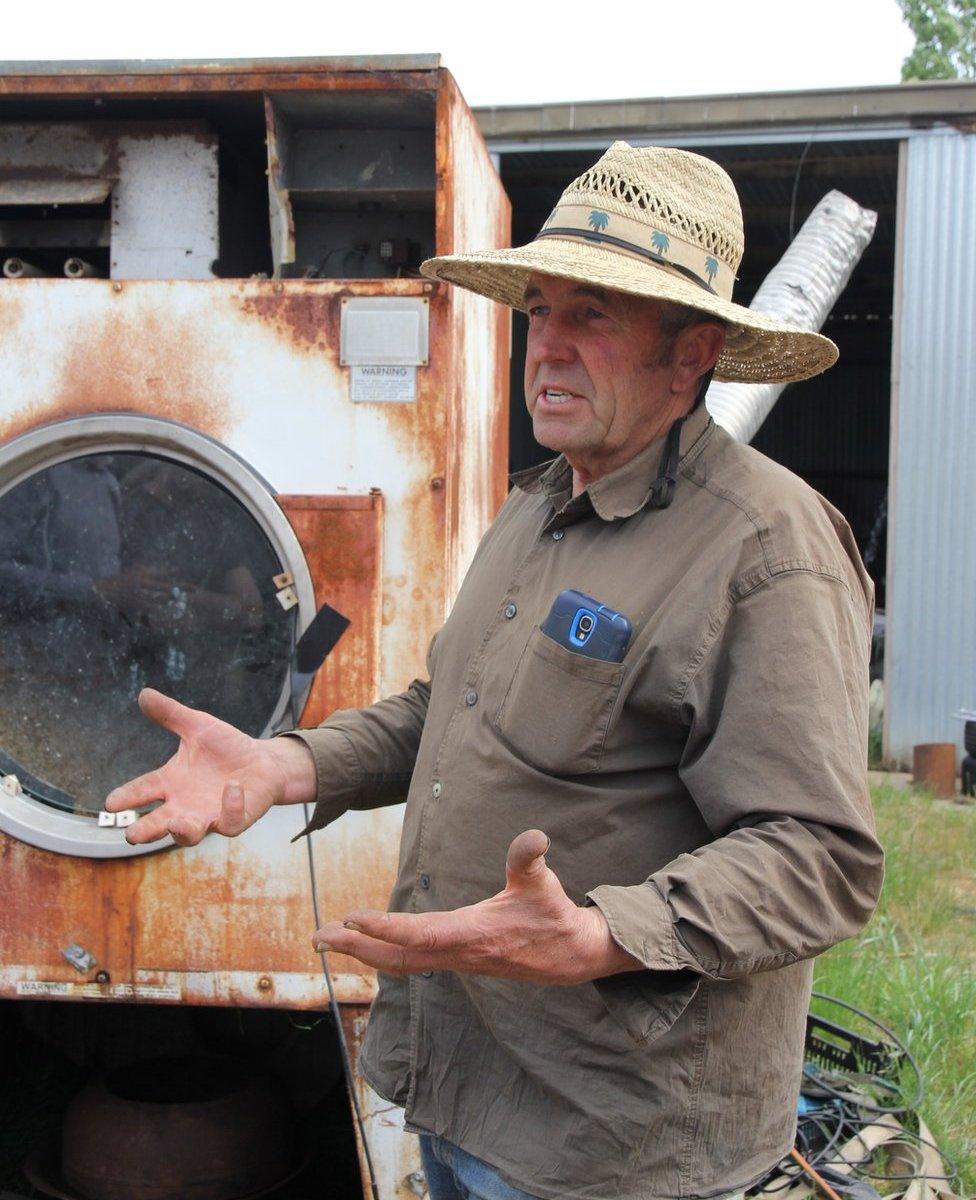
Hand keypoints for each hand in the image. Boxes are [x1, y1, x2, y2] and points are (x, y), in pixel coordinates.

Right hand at [104, 688, 316, 845]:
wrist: (262, 762)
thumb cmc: (226, 748)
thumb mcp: (198, 727)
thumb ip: (171, 714)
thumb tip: (144, 694)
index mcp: (171, 782)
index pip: (143, 790)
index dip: (127, 797)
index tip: (111, 802)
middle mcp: (185, 805)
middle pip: (160, 823)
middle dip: (146, 830)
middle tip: (132, 835)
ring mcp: (208, 816)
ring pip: (190, 834)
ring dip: (183, 830)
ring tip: (176, 823)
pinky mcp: (234, 819)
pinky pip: (229, 822)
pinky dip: (229, 808)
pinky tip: (231, 788)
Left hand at [312, 829, 642, 985]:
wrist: (571, 956)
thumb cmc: (553, 917)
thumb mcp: (543, 884)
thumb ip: (531, 860)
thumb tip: (535, 838)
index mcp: (472, 935)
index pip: (419, 934)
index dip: (384, 928)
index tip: (351, 918)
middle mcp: (458, 954)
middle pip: (397, 956)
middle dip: (356, 948)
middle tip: (318, 937)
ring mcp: (455, 961)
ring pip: (400, 962)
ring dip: (363, 953)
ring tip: (329, 942)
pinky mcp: (457, 960)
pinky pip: (411, 961)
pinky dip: (383, 954)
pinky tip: (367, 947)